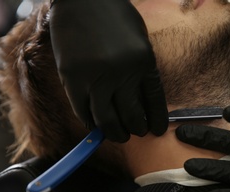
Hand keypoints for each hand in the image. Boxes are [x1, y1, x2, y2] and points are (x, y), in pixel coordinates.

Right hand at [50, 0, 167, 141]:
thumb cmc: (116, 18)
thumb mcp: (140, 42)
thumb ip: (142, 71)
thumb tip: (143, 104)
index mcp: (144, 62)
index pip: (156, 103)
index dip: (158, 121)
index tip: (157, 131)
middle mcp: (121, 72)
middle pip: (132, 116)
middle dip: (137, 130)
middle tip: (136, 132)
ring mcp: (95, 75)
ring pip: (107, 120)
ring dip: (115, 133)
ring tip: (119, 135)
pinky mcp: (71, 76)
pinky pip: (82, 110)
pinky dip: (91, 123)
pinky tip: (97, 126)